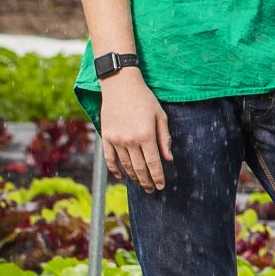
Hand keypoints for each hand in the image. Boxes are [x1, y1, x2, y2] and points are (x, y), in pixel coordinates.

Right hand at [99, 70, 172, 190]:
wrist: (120, 85)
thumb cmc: (144, 99)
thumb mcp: (160, 116)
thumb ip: (164, 138)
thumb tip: (168, 158)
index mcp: (146, 135)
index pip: (154, 163)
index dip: (158, 177)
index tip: (161, 186)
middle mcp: (130, 140)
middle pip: (139, 168)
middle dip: (146, 181)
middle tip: (151, 190)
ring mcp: (116, 139)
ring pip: (125, 165)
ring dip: (133, 177)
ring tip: (140, 183)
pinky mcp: (106, 136)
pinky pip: (109, 158)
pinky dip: (114, 169)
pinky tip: (120, 176)